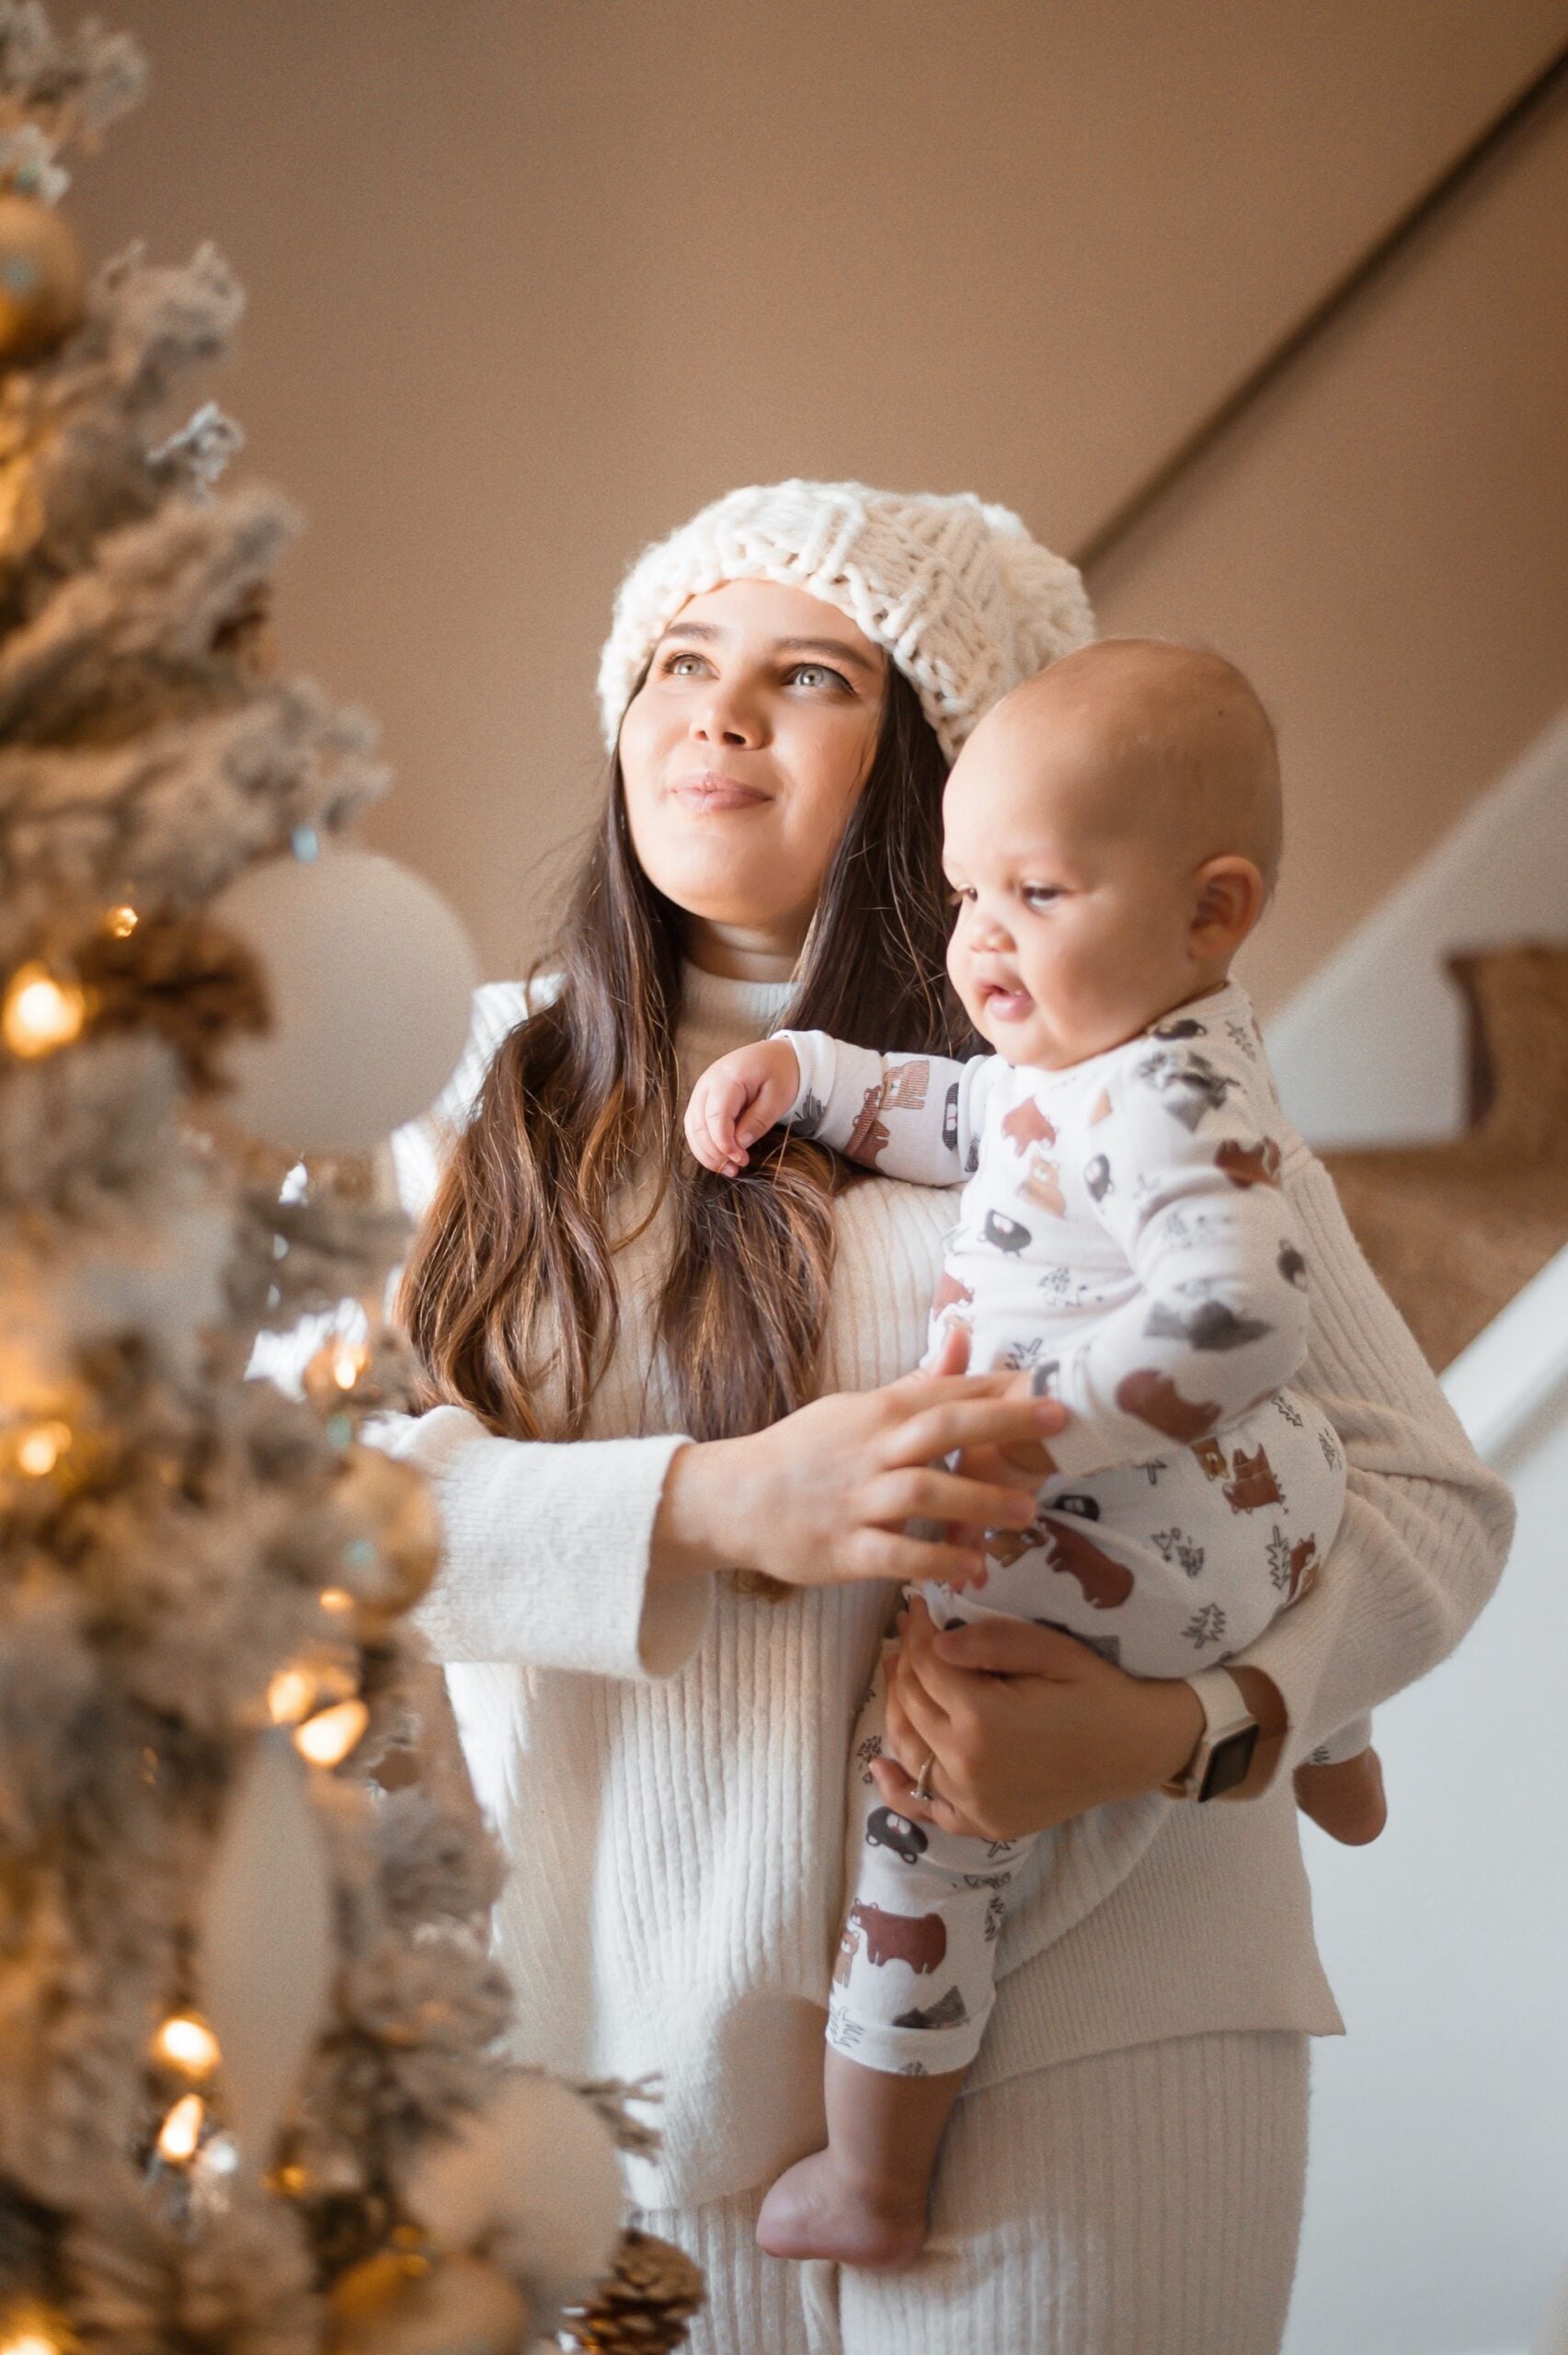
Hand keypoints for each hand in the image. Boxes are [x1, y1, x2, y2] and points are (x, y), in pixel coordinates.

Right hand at [651, 1370, 1065, 1592]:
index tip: (1052, 1386)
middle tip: (1058, 1422)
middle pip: (942, 1428)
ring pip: (923, 1493)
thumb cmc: (805, 1452)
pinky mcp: (845, 1549)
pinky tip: (972, 1568)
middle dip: (1003, 1423)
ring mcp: (857, 1500)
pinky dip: (936, 1561)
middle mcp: (871, 1451)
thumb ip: (917, 1383)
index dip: (1000, 1389)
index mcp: (877, 1413)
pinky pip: (897, 1555)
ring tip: (1026, 1513)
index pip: (946, 1392)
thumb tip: (964, 1337)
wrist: (736, 1500)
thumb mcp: (858, 1409)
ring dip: (979, 1502)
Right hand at [685, 1039, 802, 1175]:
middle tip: (736, 1169)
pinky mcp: (702, 1098)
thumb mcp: (778, 1097)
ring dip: (705, 1153)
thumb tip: (739, 1145)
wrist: (776, 1054)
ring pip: (691, 1128)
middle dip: (713, 1153)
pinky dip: (703, 1144)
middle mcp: (707, 1082)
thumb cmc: (781, 1073)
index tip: (741, 1160)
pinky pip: (694, 1125)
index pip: (715, 1117)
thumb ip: (758, 1120)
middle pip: (698, 1125)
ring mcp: (701, 1089)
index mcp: (728, 1077)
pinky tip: (721, 1157)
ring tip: (728, 1169)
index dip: (724, 1144)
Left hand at [871, 1595, 1204, 1839]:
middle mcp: (968, 1767)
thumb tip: (935, 1641)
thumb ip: (990, 1642)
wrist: (1138, 1748)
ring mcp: (972, 1802)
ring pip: (908, 1750)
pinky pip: (926, 1808)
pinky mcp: (983, 1823)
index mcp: (983, 1720)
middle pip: (912, 1704)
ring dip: (898, 1709)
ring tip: (900, 1674)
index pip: (927, 1665)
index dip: (918, 1630)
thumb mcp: (1051, 1650)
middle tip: (910, 1633)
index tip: (919, 1605)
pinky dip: (899, 1787)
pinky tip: (882, 1767)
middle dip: (905, 1662)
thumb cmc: (1098, 1690)